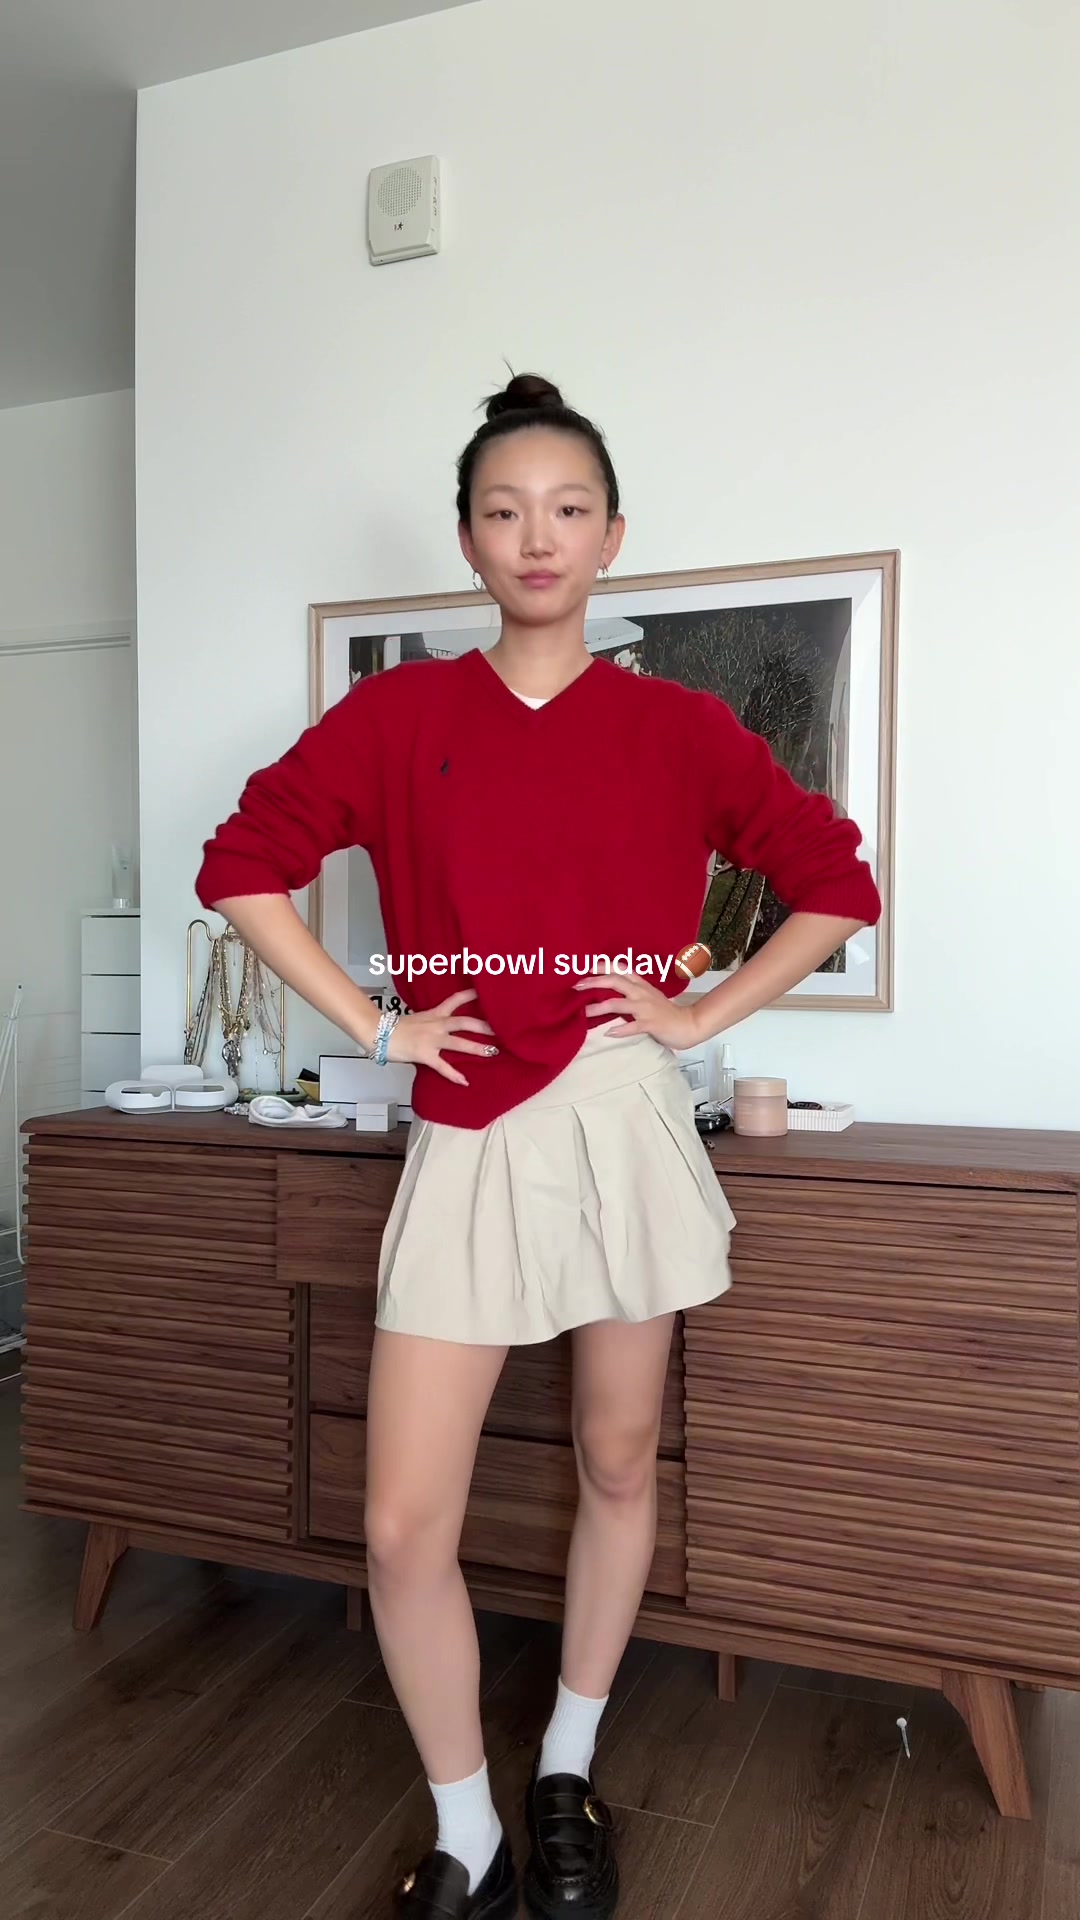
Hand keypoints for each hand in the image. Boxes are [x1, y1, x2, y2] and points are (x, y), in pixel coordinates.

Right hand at [384, 988, 497, 1087]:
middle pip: (465, 1022)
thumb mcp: (417, 1020)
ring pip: (459, 1042)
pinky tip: (464, 1081)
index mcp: (434, 1014)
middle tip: (501, 1029)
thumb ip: (431, 1023)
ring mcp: (431, 1039)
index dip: (471, 995)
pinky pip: (442, 1066)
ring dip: (477, 1048)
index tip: (486, 991)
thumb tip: (439, 1028)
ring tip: (493, 1052)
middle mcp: (436, 1024)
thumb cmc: (395, 1028)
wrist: (379, 1032)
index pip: (455, 1000)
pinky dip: (454, 1075)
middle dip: (484, 1025)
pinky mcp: (425, 1054)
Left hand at [572, 970, 703, 1048]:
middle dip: (594, 982)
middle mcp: (641, 993)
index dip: (602, 967)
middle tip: (576, 986)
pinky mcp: (650, 1024)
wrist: (687, 1024)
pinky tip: (609, 1033)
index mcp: (640, 984)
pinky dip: (620, 1030)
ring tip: (584, 1012)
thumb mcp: (647, 996)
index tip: (584, 968)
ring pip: (618, 1004)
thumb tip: (607, 990)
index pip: (619, 969)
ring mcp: (645, 1008)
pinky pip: (632, 1027)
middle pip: (614, 982)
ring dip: (599, 1008)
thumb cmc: (665, 1012)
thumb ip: (630, 991)